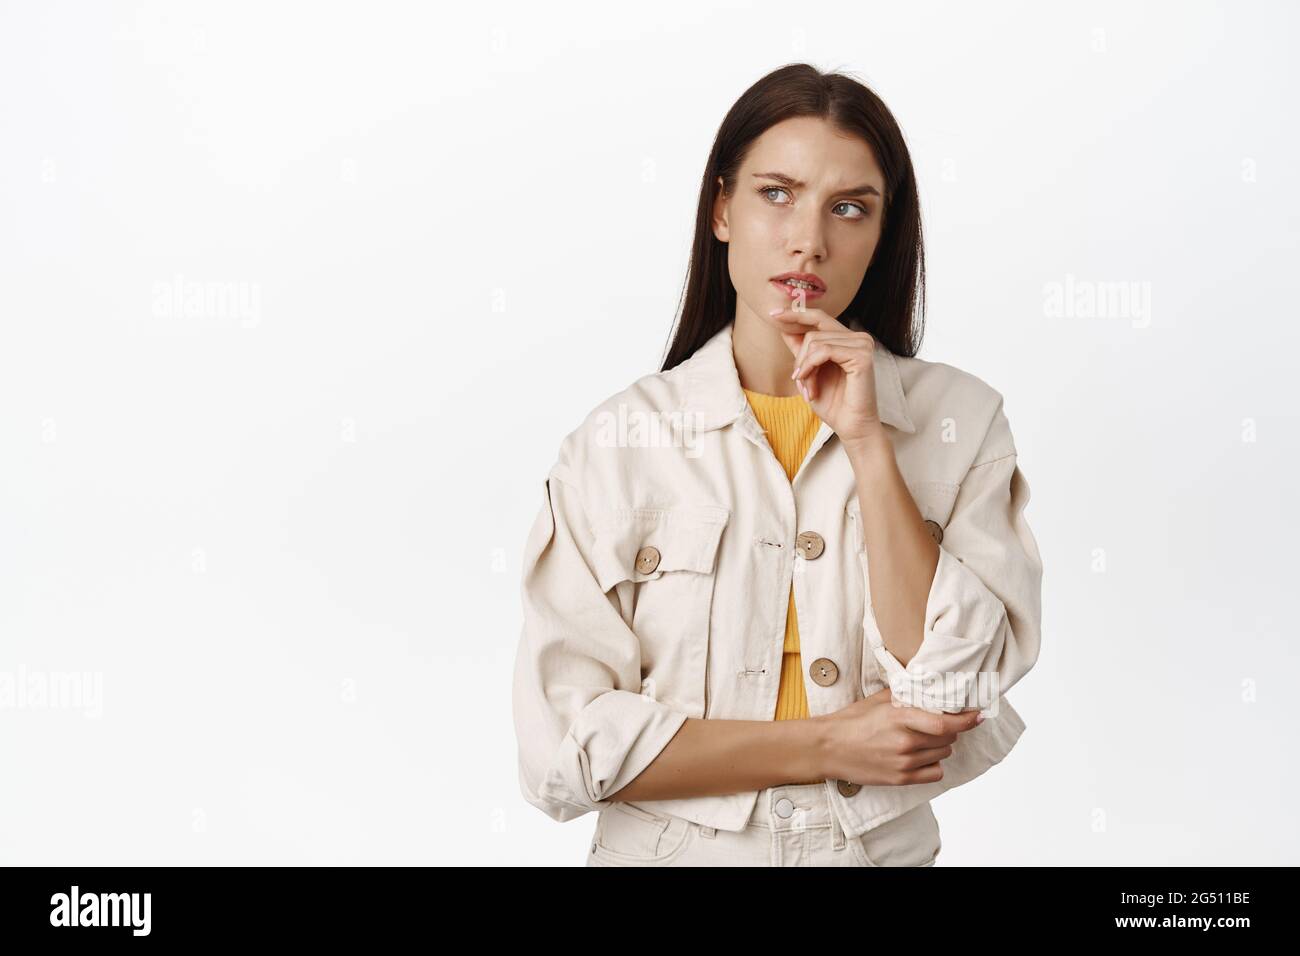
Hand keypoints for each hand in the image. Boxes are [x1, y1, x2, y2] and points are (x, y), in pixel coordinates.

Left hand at [768, 307, 883, 446]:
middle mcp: (858, 337)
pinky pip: (823, 351)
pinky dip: (810, 367)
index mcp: (848, 339)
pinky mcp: (862, 356)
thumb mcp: (809, 372)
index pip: (819, 317)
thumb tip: (784, 326)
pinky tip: (810, 386)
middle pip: (813, 331)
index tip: (773, 313)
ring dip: (804, 368)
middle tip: (798, 379)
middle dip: (799, 357)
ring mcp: (862, 344)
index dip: (796, 313)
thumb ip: (801, 349)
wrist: (851, 427)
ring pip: (815, 342)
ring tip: (809, 389)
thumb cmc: (833, 403)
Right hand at [814, 687, 984, 786]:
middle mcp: (905, 743)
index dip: (966, 720)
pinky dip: (933, 764)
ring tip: (922, 738)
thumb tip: (930, 688)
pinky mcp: (901, 779)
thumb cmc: (851, 721)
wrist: (828, 748)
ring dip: (940, 745)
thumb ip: (906, 695)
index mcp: (900, 719)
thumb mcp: (878, 700)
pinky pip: (934, 773)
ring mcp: (904, 764)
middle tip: (937, 723)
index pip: (944, 724)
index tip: (978, 715)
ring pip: (943, 754)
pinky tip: (921, 756)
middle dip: (948, 729)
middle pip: (947, 738)